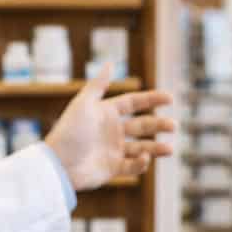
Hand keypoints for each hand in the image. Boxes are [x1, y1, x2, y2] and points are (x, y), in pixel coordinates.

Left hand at [44, 64, 176, 189]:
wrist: (58, 164)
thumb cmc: (69, 131)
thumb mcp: (84, 104)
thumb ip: (99, 84)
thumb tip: (111, 62)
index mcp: (106, 112)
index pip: (134, 103)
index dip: (152, 99)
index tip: (170, 99)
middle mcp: (112, 131)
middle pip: (142, 125)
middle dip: (159, 125)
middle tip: (174, 126)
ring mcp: (113, 150)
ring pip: (142, 147)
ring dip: (157, 148)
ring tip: (170, 149)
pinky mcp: (112, 169)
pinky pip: (132, 166)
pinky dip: (141, 163)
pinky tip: (144, 158)